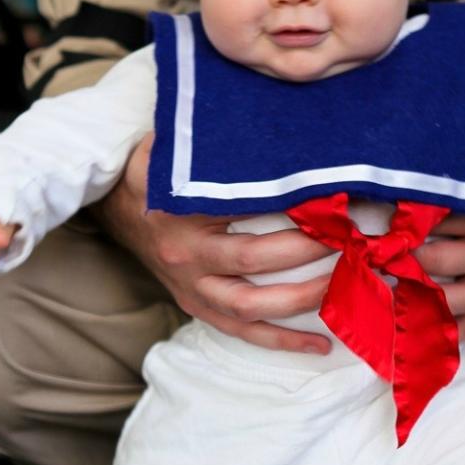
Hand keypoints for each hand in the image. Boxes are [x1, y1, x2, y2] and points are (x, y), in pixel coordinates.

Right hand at [90, 135, 336, 354]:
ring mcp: (191, 286)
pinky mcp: (196, 306)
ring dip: (301, 299)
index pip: (244, 208)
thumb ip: (211, 141)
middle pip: (253, 259)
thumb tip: (272, 121)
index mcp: (182, 209)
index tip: (333, 198)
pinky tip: (321, 343)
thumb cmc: (155, 173)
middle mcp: (186, 254)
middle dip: (306, 250)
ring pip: (250, 306)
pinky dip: (281, 340)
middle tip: (349, 238)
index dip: (290, 206)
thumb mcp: (174, 148)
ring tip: (345, 286)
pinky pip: (241, 331)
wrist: (115, 209)